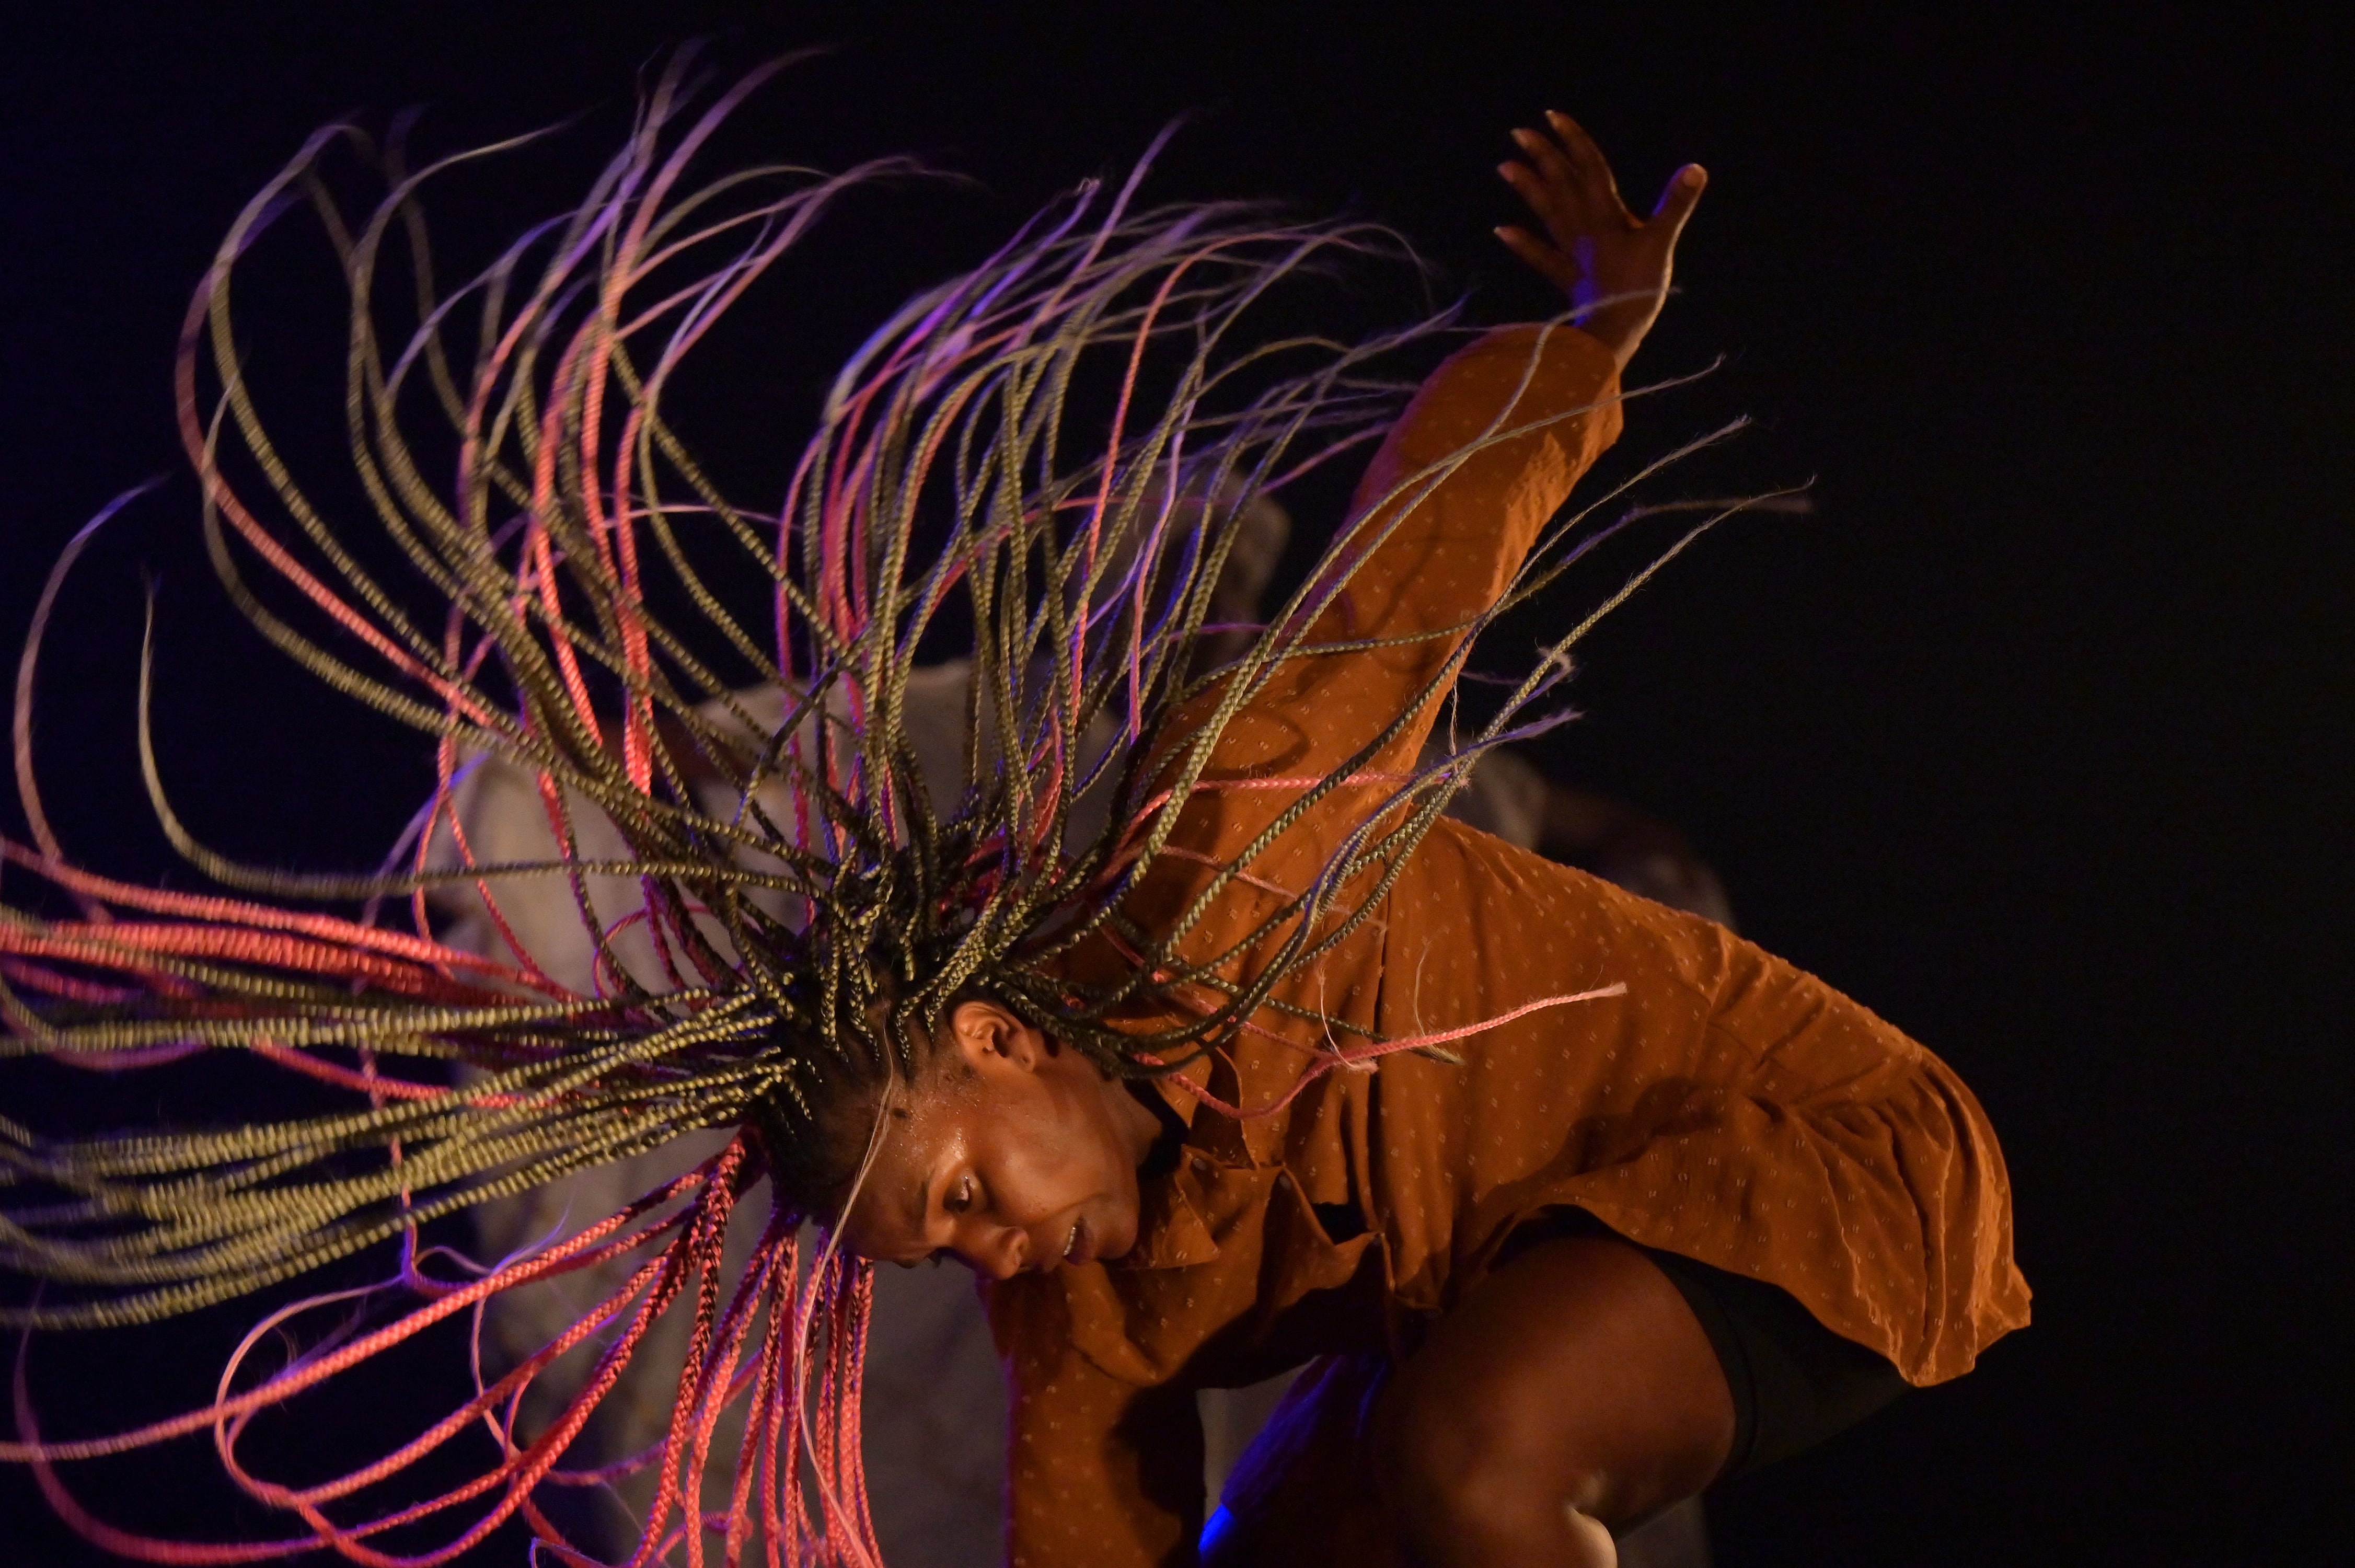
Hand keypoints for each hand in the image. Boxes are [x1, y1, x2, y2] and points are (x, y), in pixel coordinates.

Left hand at [1495, 111, 1705, 371]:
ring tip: (1504, 166)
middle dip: (1543, 157)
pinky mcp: (1570, 280)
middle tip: (1519, 132)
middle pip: (1562, 186)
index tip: (1552, 117)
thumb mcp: (1661, 243)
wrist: (1613, 334)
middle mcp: (1585, 230)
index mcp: (1606, 216)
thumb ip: (1675, 205)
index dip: (1573, 141)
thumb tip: (1696, 168)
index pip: (1589, 169)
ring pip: (1548, 214)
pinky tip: (1500, 230)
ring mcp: (1574, 255)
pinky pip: (1542, 258)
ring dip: (1527, 189)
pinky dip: (1522, 244)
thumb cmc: (1638, 289)